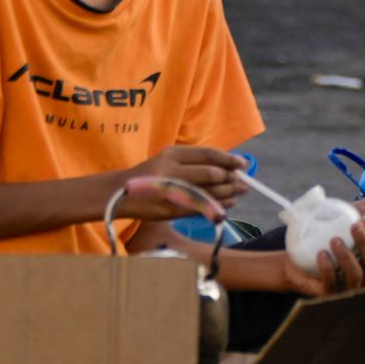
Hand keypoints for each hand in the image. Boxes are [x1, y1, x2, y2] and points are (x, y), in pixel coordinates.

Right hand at [111, 142, 246, 225]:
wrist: (121, 193)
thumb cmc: (151, 175)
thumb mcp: (169, 160)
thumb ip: (193, 162)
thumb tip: (227, 166)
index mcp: (172, 154)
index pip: (208, 155)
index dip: (229, 159)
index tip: (243, 164)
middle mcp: (172, 170)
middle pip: (211, 174)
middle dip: (231, 178)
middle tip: (243, 181)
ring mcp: (171, 191)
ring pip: (209, 192)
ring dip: (229, 192)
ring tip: (241, 191)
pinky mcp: (171, 209)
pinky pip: (201, 208)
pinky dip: (219, 205)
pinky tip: (229, 204)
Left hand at [239, 207, 364, 299]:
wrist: (294, 263)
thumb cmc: (318, 244)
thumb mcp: (336, 227)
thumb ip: (355, 216)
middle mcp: (362, 277)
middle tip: (354, 226)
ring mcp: (346, 288)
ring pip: (355, 275)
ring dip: (347, 256)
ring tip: (334, 239)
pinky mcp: (328, 294)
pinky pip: (332, 283)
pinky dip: (328, 267)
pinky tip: (321, 254)